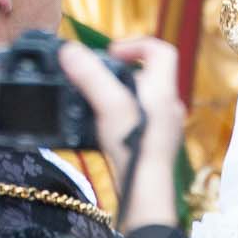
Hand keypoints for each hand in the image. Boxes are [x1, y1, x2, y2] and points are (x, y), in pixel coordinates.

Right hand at [58, 37, 182, 233]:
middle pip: (148, 76)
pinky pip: (138, 122)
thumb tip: (70, 52)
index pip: (160, 51)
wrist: (145, 193)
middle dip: (120, 73)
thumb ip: (90, 76)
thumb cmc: (134, 148)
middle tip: (96, 80)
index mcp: (163, 90)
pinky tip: (102, 130)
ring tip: (95, 105)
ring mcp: (163, 129)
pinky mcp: (154, 147)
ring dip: (118, 97)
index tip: (110, 54)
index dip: (135, 44)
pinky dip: (120, 119)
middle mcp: (168, 107)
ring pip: (141, 100)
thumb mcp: (108, 106)